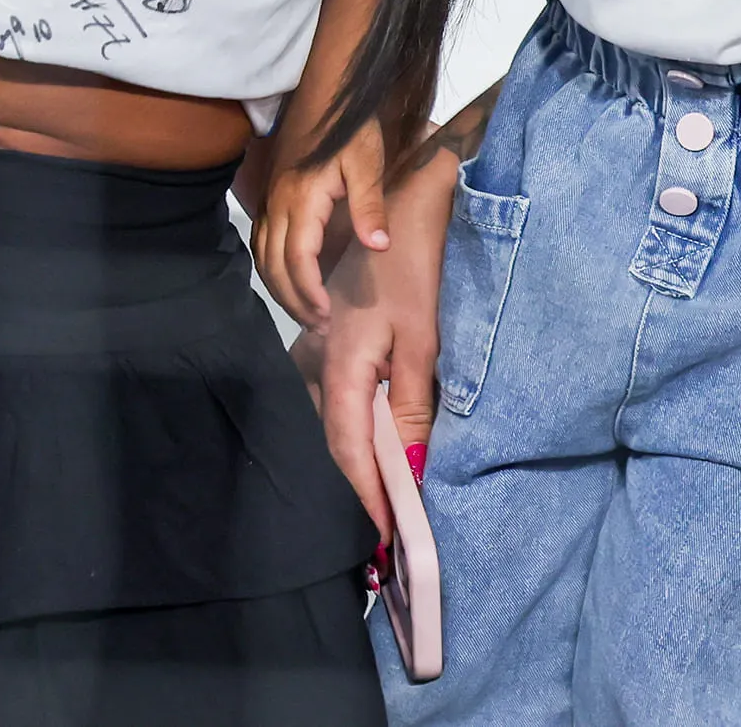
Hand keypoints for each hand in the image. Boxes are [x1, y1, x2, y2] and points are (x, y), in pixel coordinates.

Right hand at [255, 118, 389, 329]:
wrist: (326, 87)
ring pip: (263, 256)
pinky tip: (288, 278)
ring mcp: (270, 199)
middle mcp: (278, 204)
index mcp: (302, 200)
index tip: (327, 317)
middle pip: (274, 266)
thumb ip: (370, 206)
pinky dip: (271, 267)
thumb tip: (378, 247)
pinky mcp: (271, 194)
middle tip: (319, 327)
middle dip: (294, 301)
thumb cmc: (351, 125)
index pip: (297, 260)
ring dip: (280, 288)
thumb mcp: (368, 162)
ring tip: (305, 312)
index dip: (309, 293)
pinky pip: (262, 241)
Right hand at [292, 149, 454, 538]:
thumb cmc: (414, 268)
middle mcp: (318, 362)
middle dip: (363, 484)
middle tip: (393, 526)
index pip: (348, 449)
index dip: (369, 495)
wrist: (400, 205)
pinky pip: (339, 397)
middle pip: (336, 440)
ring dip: (361, 456)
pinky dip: (360, 426)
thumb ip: (412, 404)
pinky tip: (381, 438)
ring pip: (335, 420)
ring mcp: (320, 349)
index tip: (390, 536)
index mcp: (340, 366)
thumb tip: (412, 468)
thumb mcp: (422, 338)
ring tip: (389, 492)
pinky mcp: (331, 339)